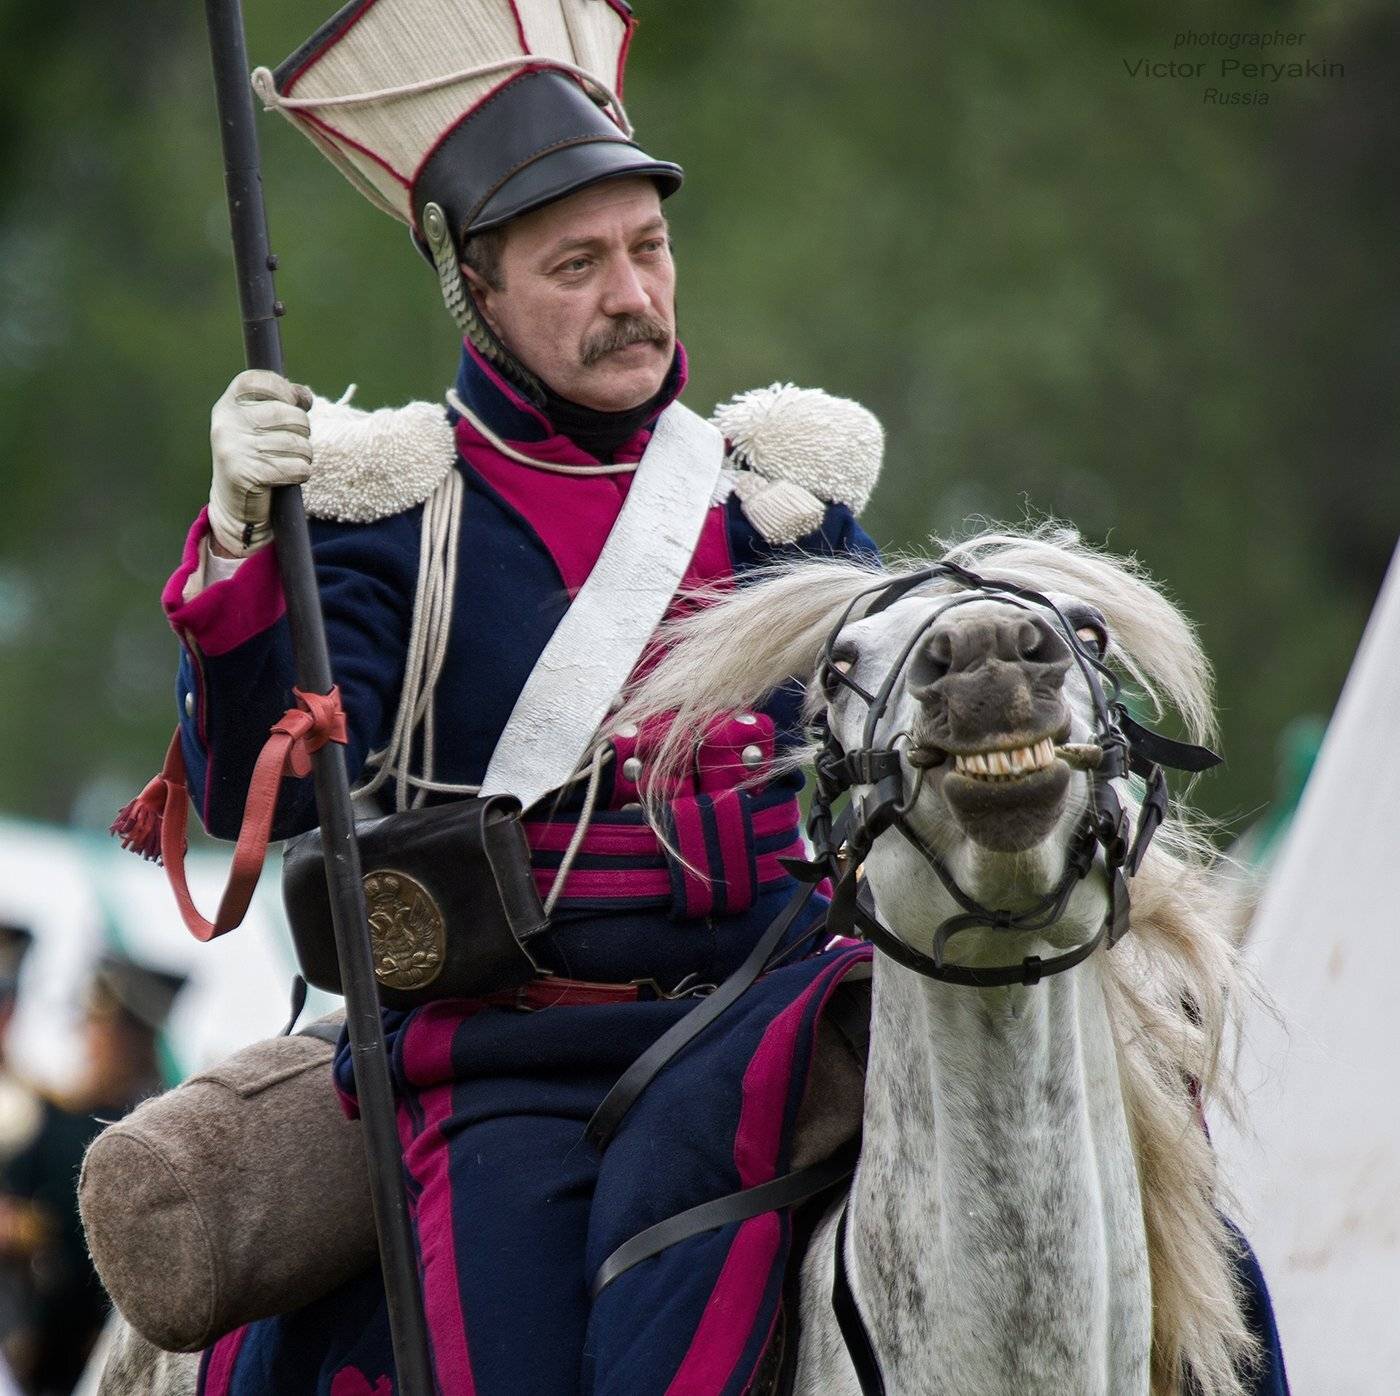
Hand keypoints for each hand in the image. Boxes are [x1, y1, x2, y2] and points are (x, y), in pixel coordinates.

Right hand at [208, 370, 314, 555]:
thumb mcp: (258, 425)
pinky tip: (288, 477)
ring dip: (304, 455)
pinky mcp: (249, 475)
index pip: (261, 380)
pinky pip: (297, 467)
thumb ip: (280, 403)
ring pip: (297, 442)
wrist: (235, 505)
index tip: (291, 402)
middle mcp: (227, 424)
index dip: (285, 389)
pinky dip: (301, 473)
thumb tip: (305, 396)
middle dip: (302, 429)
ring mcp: (235, 449)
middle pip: (289, 414)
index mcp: (228, 406)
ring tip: (289, 461)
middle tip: (293, 442)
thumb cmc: (254, 458)